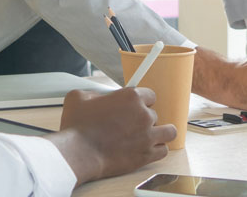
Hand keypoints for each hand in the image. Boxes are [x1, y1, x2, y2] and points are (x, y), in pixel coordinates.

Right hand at [47, 88, 176, 184]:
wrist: (79, 153)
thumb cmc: (78, 127)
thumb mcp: (78, 98)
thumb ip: (93, 92)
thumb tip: (96, 96)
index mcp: (131, 97)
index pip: (149, 95)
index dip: (141, 101)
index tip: (134, 107)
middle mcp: (144, 115)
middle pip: (154, 114)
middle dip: (143, 119)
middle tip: (130, 125)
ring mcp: (148, 136)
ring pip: (168, 131)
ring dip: (160, 132)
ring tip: (148, 136)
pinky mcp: (146, 155)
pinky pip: (164, 150)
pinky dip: (157, 149)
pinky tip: (147, 148)